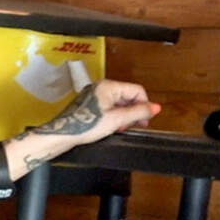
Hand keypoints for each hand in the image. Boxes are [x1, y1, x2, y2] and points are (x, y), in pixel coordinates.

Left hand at [30, 79, 160, 144]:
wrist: (62, 133)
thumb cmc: (87, 125)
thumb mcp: (117, 120)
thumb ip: (138, 112)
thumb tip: (156, 108)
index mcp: (109, 86)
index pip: (136, 90)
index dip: (144, 105)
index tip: (145, 121)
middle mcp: (101, 87)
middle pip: (127, 96)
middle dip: (133, 112)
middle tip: (133, 126)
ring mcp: (94, 95)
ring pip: (118, 103)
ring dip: (124, 116)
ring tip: (120, 128)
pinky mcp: (89, 104)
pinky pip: (108, 107)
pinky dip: (114, 116)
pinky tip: (111, 127)